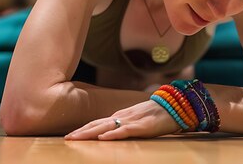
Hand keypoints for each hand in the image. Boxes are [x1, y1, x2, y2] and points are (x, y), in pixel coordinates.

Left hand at [64, 100, 180, 140]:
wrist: (175, 105)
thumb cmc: (156, 114)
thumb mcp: (136, 119)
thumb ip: (124, 124)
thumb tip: (109, 132)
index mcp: (121, 116)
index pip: (97, 122)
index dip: (83, 129)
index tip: (70, 135)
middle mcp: (123, 116)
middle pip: (98, 124)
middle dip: (81, 131)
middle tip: (67, 138)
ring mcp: (132, 120)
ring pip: (107, 127)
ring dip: (90, 133)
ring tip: (77, 137)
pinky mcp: (142, 127)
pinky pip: (125, 131)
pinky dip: (113, 134)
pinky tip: (103, 138)